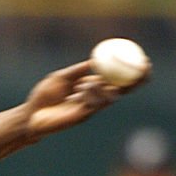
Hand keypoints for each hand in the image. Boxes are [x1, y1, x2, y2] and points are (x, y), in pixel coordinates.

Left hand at [24, 60, 149, 139]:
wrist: (30, 116)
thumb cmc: (43, 97)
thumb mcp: (62, 77)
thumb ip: (79, 70)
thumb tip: (96, 60)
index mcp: (92, 87)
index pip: (118, 78)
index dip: (132, 70)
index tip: (145, 59)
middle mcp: (95, 98)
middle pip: (123, 89)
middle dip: (137, 80)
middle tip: (146, 67)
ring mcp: (90, 108)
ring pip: (110, 96)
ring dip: (105, 86)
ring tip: (90, 83)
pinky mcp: (82, 116)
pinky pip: (94, 102)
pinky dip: (93, 92)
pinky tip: (84, 87)